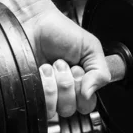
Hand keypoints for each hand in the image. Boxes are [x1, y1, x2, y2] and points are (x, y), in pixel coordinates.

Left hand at [22, 5, 110, 119]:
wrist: (34, 23)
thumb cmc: (60, 31)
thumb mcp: (91, 47)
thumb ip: (101, 72)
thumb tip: (90, 94)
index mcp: (81, 83)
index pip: (87, 105)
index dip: (84, 89)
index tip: (78, 69)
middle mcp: (64, 91)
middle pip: (71, 109)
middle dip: (68, 83)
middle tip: (63, 64)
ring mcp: (47, 94)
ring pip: (56, 109)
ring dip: (55, 84)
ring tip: (51, 66)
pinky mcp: (31, 93)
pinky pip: (41, 104)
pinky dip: (44, 85)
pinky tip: (41, 71)